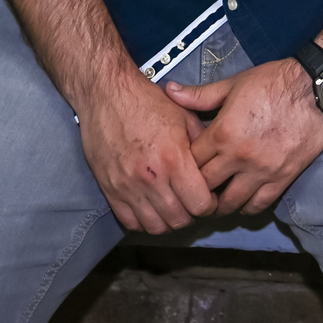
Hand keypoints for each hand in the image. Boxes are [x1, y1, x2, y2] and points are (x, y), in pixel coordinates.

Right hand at [76, 73, 217, 234]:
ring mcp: (128, 187)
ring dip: (169, 221)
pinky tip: (152, 207)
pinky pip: (130, 222)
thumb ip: (202, 145)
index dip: (210, 204)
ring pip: (156, 227)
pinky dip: (144, 221)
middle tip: (192, 202)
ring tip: (173, 206)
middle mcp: (151, 178)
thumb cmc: (147, 103)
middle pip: (180, 220)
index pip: (200, 204)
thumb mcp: (184, 117)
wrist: (107, 94)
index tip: (209, 196)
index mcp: (174, 159)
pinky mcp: (110, 190)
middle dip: (192, 214)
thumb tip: (216, 166)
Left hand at [165, 58, 322, 214]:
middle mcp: (238, 157)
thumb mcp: (233, 84)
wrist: (315, 87)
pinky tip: (242, 200)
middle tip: (195, 188)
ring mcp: (262, 171)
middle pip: (205, 187)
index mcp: (222, 133)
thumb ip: (199, 95)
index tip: (184, 167)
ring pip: (230, 203)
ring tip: (216, 199)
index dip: (184, 166)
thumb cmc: (273, 82)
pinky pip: (259, 205)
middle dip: (197, 188)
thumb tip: (169, 91)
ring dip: (220, 203)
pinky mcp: (283, 178)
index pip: (191, 163)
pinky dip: (247, 207)